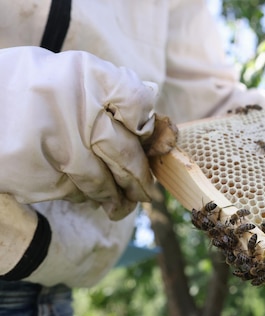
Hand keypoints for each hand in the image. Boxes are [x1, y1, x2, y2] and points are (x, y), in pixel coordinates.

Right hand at [0, 47, 160, 219]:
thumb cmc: (28, 90)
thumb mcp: (67, 74)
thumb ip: (107, 90)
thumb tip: (147, 118)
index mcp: (85, 75)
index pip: (138, 102)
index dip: (146, 125)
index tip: (142, 137)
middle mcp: (75, 109)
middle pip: (127, 154)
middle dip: (140, 179)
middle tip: (146, 192)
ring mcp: (57, 145)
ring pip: (102, 182)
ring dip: (116, 197)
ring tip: (121, 203)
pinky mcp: (35, 176)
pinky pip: (75, 193)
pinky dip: (85, 197)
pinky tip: (86, 195)